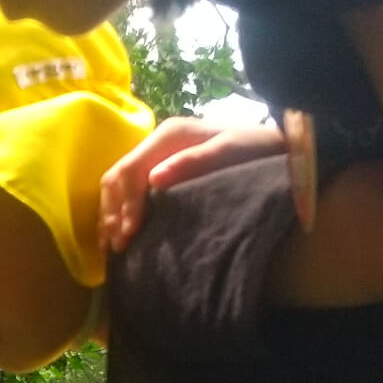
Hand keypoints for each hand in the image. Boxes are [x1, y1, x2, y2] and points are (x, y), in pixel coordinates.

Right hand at [98, 118, 285, 252]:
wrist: (271, 144)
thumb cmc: (253, 149)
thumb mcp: (229, 152)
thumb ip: (193, 162)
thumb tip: (154, 180)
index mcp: (168, 135)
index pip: (132, 170)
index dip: (127, 204)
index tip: (130, 235)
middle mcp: (156, 142)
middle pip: (117, 177)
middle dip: (113, 212)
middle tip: (118, 247)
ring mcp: (155, 155)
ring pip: (117, 184)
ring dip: (111, 214)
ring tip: (113, 246)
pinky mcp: (159, 169)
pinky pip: (128, 190)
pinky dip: (119, 212)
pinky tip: (120, 234)